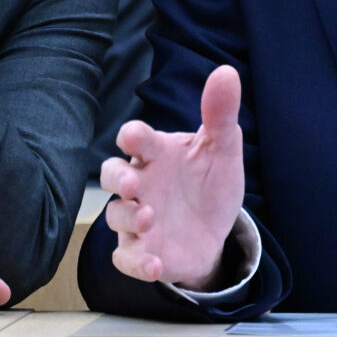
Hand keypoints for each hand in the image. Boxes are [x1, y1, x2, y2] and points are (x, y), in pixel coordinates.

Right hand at [101, 64, 245, 289]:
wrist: (217, 231)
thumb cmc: (209, 183)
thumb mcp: (222, 149)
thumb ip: (220, 114)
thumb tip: (227, 72)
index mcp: (157, 154)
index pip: (135, 138)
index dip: (132, 137)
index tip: (133, 138)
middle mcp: (141, 184)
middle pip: (110, 175)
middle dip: (115, 178)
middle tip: (131, 183)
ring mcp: (138, 219)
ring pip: (114, 216)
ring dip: (126, 218)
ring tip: (148, 218)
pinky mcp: (143, 251)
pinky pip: (126, 258)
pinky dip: (137, 263)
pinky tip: (155, 263)